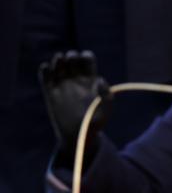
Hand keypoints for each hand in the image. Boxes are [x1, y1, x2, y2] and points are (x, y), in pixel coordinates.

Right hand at [38, 51, 111, 165]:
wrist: (78, 136)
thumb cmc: (95, 123)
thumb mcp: (106, 110)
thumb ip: (106, 95)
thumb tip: (98, 79)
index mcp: (90, 80)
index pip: (87, 60)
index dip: (85, 56)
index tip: (84, 61)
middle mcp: (76, 80)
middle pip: (72, 59)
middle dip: (71, 56)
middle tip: (70, 61)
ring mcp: (62, 86)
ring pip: (58, 66)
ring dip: (58, 60)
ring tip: (59, 61)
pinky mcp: (50, 94)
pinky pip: (45, 78)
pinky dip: (44, 70)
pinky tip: (46, 68)